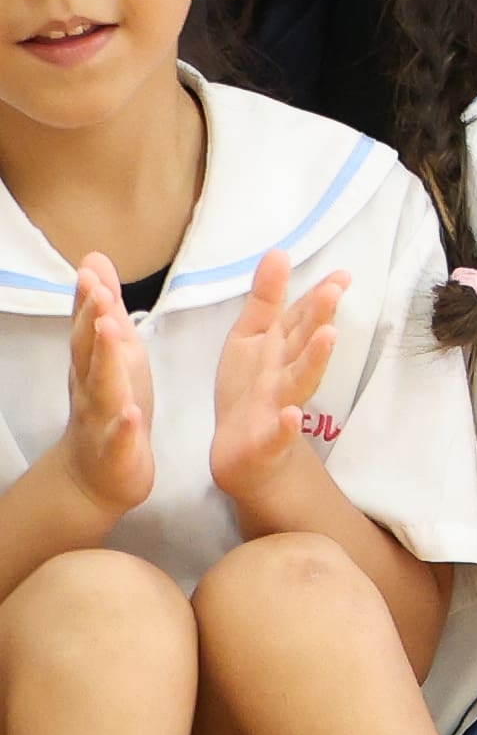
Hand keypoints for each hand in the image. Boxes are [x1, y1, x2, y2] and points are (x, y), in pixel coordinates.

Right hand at [52, 261, 154, 519]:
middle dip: (91, 321)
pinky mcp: (119, 452)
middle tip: (99, 291)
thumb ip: (103, 309)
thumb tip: (93, 259)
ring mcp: (102, 421)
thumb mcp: (113, 352)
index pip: (87, 326)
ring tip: (110, 333)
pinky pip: (120, 439)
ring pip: (102, 389)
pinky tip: (130, 414)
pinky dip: (123, 426)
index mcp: (95, 363)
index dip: (88, 298)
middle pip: (89, 352)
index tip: (89, 268)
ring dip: (105, 361)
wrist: (95, 475)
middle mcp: (92, 388)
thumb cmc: (111, 403)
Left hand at [204, 250, 351, 507]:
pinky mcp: (268, 440)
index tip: (342, 275)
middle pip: (306, 343)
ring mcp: (281, 406)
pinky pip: (278, 434)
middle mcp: (288, 373)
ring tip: (327, 337)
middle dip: (320, 317)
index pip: (304, 318)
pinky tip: (291, 416)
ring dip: (315, 360)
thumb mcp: (253, 338)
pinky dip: (286, 427)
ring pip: (301, 381)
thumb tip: (278, 251)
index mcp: (283, 348)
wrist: (244, 452)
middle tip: (334, 290)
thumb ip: (267, 299)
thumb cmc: (252, 389)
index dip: (320, 296)